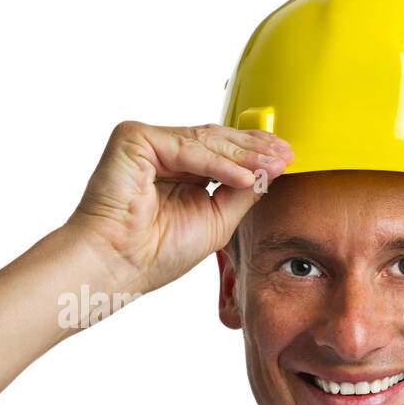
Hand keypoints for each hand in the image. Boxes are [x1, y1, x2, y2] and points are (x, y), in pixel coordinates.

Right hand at [65, 121, 293, 294]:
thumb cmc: (154, 253)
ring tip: (273, 165)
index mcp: (178, 170)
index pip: (222, 151)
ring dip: (243, 154)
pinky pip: (186, 148)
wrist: (117, 266)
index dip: (254, 152)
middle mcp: (161, 151)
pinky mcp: (133, 139)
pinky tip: (243, 175)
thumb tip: (272, 169)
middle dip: (254, 148)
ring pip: (205, 141)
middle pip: (216, 140)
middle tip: (286, 155)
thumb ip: (242, 193)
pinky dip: (217, 163)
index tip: (286, 158)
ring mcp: (146, 143)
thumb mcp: (216, 221)